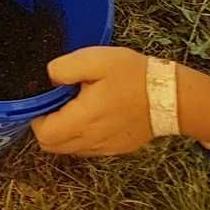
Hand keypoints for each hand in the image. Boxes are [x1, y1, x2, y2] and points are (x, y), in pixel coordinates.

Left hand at [31, 47, 157, 156]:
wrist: (173, 96)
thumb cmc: (134, 76)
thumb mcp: (95, 60)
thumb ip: (64, 68)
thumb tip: (50, 80)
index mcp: (83, 121)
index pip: (44, 135)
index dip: (36, 117)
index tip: (46, 99)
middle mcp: (92, 141)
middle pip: (53, 146)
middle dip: (47, 126)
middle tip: (58, 101)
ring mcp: (106, 148)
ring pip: (70, 149)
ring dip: (64, 132)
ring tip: (77, 105)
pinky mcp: (117, 149)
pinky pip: (88, 148)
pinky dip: (81, 136)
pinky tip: (93, 114)